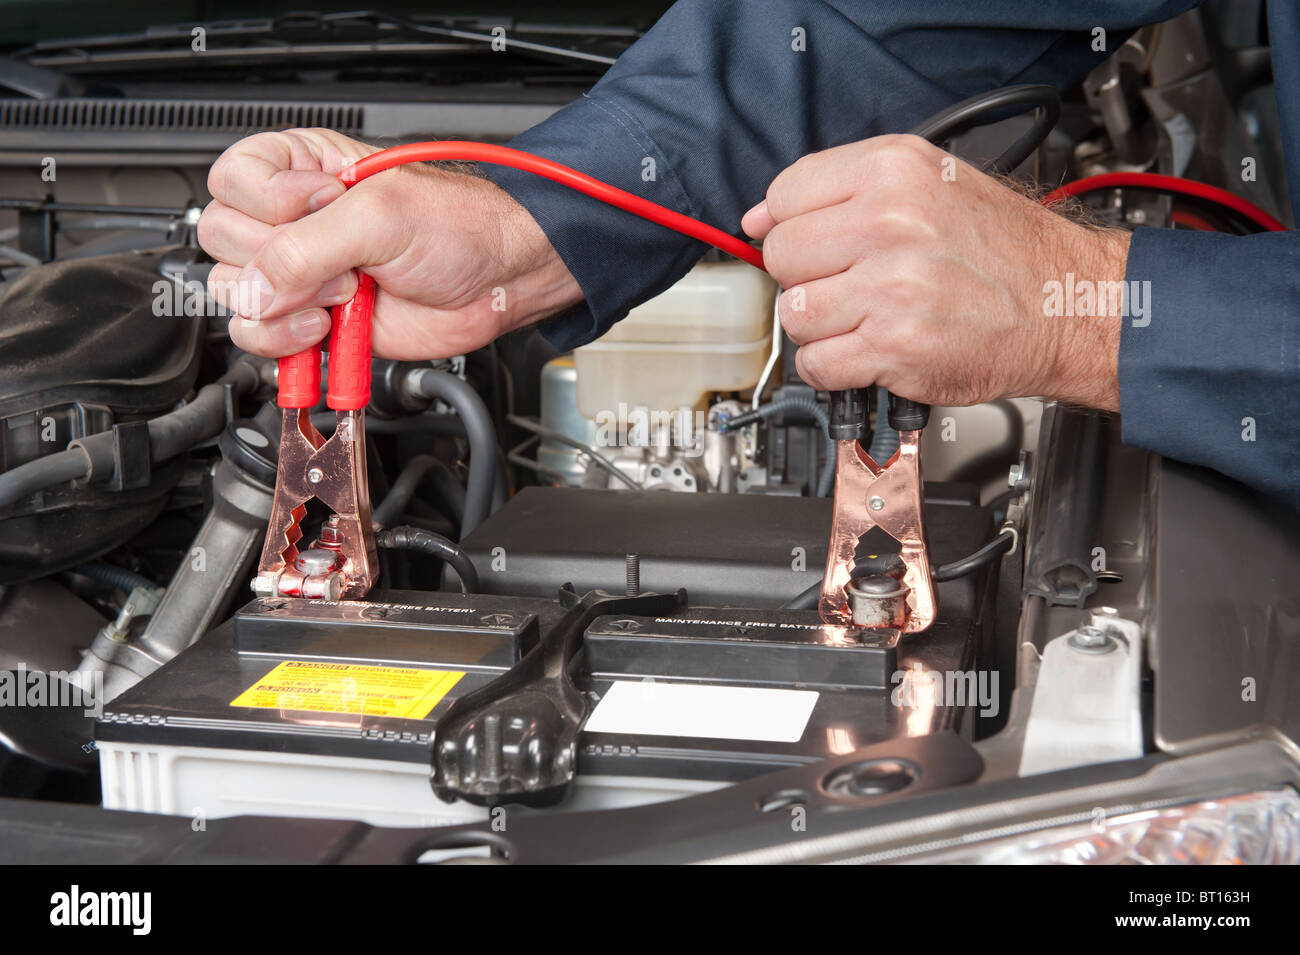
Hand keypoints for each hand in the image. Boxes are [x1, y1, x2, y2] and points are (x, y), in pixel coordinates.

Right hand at [199, 128, 582, 358]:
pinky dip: (285, 342)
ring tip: (341, 298)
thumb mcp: (379, 218)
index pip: (232, 181)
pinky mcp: (314, 318)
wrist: (498, 279)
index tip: (322, 207)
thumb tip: (254, 289)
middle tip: (343, 263)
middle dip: (279, 261)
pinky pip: (261, 336)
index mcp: (302, 170)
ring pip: (234, 295)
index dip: (268, 202)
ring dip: (283, 306)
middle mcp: (293, 220)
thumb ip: (305, 249)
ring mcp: (302, 273)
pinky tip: (326, 330)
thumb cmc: (458, 226)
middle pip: (222, 242)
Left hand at [741, 134, 1129, 410]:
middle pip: (782, 257)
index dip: (792, 225)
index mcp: (893, 172)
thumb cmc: (1003, 249)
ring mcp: (890, 290)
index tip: (814, 243)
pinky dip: (832, 367)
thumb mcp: (929, 181)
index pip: (784, 196)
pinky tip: (866, 350)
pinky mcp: (894, 348)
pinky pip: (817, 363)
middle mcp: (890, 225)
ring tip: (862, 317)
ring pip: (794, 314)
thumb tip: (758, 218)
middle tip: (848, 282)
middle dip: (807, 277)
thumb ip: (841, 189)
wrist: (1065, 304)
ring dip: (820, 326)